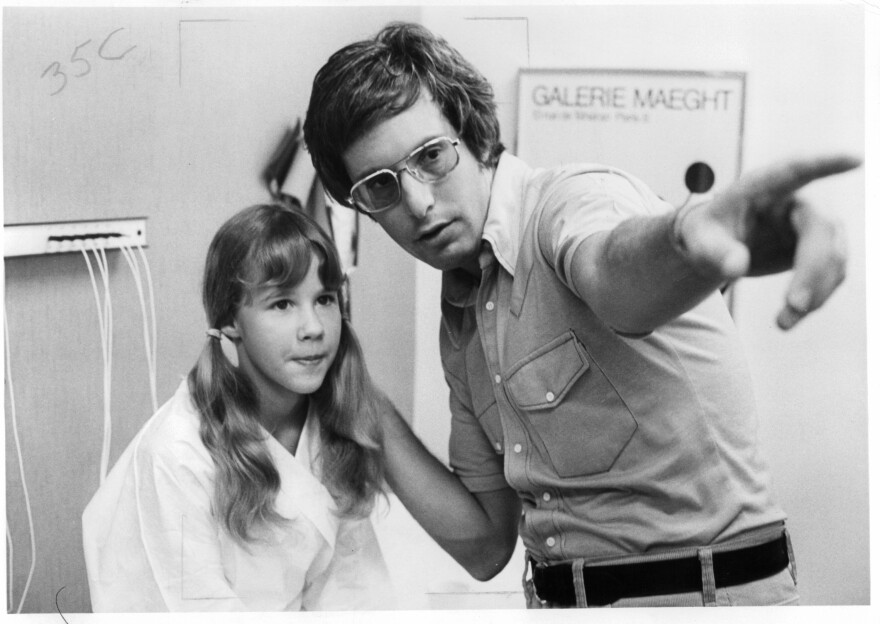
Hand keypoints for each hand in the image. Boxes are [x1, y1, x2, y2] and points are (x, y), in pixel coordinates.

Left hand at [674, 154, 860, 329]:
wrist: (715, 245)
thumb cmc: (706, 233)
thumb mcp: (699, 241)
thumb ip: (715, 251)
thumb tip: (735, 267)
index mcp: (762, 187)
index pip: (796, 169)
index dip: (825, 163)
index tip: (854, 159)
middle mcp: (794, 200)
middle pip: (820, 230)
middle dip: (812, 270)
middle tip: (794, 306)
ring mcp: (811, 223)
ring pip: (834, 255)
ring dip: (816, 291)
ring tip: (783, 322)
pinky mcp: (820, 247)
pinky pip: (832, 273)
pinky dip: (816, 297)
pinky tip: (791, 315)